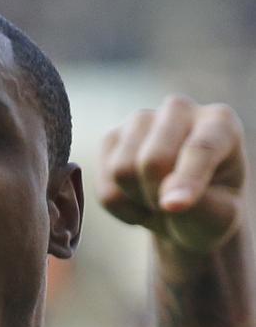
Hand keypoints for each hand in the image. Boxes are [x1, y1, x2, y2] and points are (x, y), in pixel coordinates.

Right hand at [97, 95, 246, 253]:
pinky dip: (120, 207)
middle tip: (171, 208)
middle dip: (156, 196)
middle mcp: (178, 110)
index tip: (175, 208)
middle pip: (153, 160)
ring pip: (121, 171)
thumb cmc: (210, 209)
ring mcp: (140, 120)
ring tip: (155, 202)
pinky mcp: (110, 138)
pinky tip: (136, 200)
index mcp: (220, 122)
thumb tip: (168, 204)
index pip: (199, 148)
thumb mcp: (221, 216)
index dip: (186, 180)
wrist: (181, 209)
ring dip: (137, 201)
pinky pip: (105, 187)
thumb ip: (201, 207)